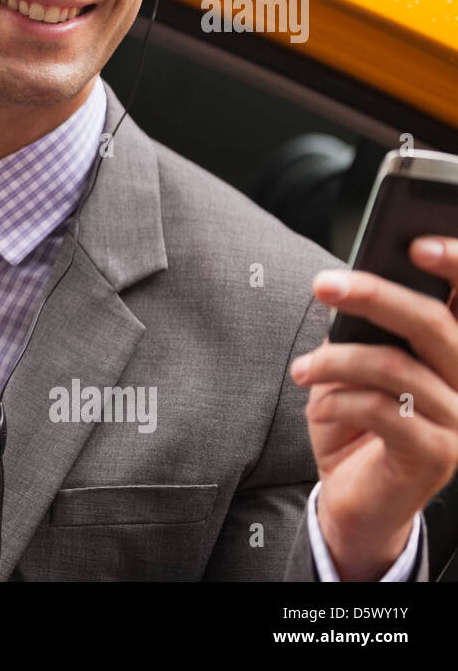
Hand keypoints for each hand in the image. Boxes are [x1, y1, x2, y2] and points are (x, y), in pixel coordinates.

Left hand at [290, 236, 457, 579]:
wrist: (356, 501)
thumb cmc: (358, 424)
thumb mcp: (360, 369)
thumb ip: (371, 332)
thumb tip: (351, 287)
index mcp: (457, 354)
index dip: (456, 264)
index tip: (414, 243)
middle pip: (433, 323)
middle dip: (374, 296)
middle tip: (325, 285)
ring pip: (395, 368)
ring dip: (335, 361)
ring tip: (302, 370)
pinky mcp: (436, 456)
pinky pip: (380, 410)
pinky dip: (338, 399)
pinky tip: (319, 404)